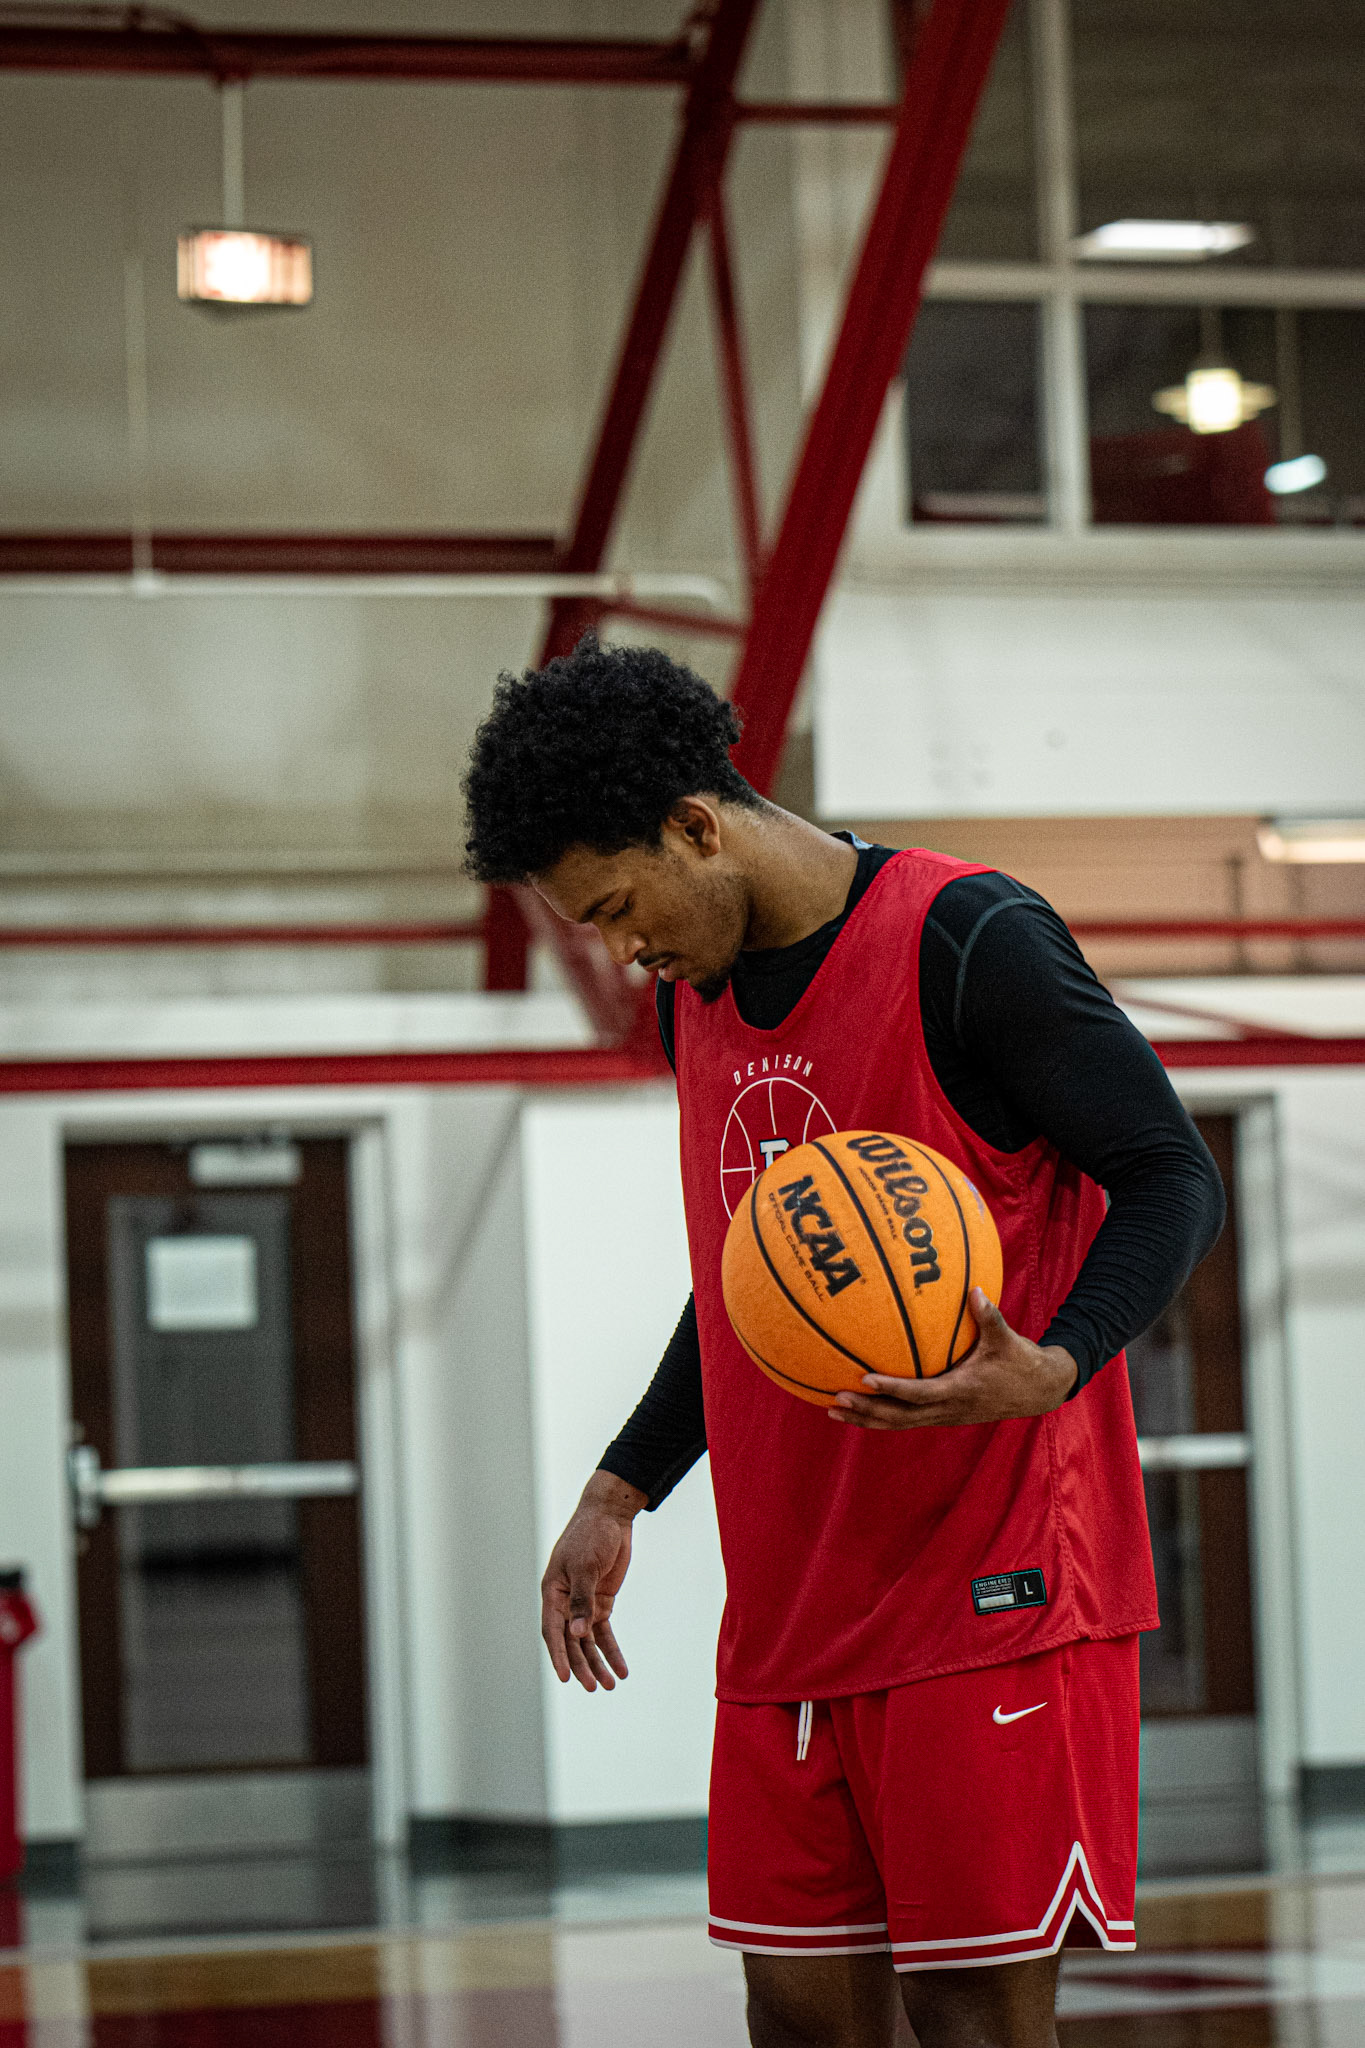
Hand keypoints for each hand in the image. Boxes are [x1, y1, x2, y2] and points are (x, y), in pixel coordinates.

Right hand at [541, 1470, 645, 1691]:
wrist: (611, 1515)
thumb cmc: (590, 1535)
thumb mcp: (585, 1566)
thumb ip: (582, 1600)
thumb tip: (577, 1634)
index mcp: (553, 1592)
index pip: (553, 1631)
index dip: (558, 1655)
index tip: (564, 1678)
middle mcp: (565, 1602)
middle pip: (571, 1642)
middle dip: (582, 1665)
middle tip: (594, 1688)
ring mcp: (583, 1603)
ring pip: (587, 1642)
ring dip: (598, 1663)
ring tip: (610, 1685)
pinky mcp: (601, 1601)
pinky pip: (604, 1631)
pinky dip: (611, 1649)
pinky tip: (621, 1668)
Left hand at [829, 1289, 1077, 1429]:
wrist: (1038, 1391)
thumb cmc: (1021, 1362)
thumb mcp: (1007, 1339)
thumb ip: (989, 1316)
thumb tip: (974, 1289)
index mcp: (960, 1391)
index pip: (919, 1393)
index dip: (892, 1389)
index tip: (864, 1379)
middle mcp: (948, 1409)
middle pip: (900, 1417)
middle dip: (867, 1410)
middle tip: (836, 1400)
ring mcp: (944, 1416)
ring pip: (899, 1424)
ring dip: (867, 1419)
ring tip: (833, 1411)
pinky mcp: (943, 1416)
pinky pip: (906, 1420)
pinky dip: (881, 1417)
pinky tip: (858, 1409)